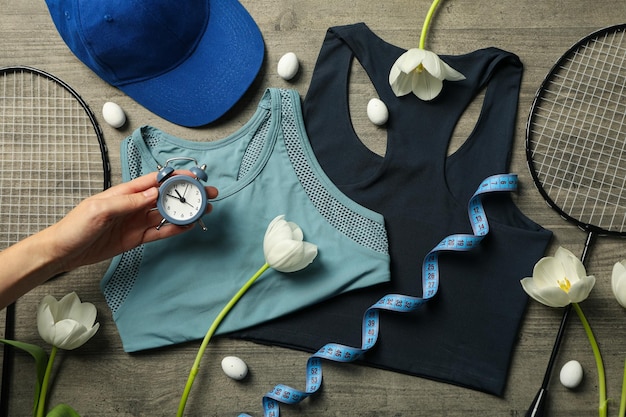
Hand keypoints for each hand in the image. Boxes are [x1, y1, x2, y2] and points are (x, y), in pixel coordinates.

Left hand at [43, 172, 217, 272]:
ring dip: (186, 211)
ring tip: (204, 210)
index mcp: (125, 193)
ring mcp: (137, 221)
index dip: (176, 177)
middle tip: (208, 195)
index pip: (156, 181)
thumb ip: (128, 202)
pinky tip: (188, 226)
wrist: (64, 252)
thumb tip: (154, 193)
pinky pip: (160, 231)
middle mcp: (134, 205)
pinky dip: (175, 228)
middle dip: (188, 194)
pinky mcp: (137, 237)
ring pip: (167, 213)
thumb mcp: (99, 210)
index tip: (194, 177)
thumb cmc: (75, 227)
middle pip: (167, 196)